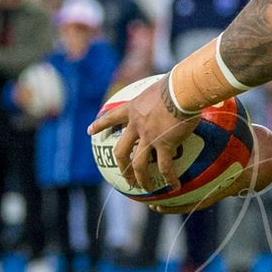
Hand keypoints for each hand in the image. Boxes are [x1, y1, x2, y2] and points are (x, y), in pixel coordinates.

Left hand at [88, 75, 198, 192]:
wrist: (182, 90)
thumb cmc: (176, 83)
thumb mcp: (160, 85)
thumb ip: (160, 92)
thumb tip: (173, 87)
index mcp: (133, 109)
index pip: (112, 117)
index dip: (100, 125)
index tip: (90, 131)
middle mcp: (137, 126)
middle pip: (121, 150)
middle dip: (121, 165)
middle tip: (124, 177)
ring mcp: (149, 138)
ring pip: (139, 165)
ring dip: (141, 179)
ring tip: (145, 188)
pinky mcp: (165, 145)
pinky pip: (165, 167)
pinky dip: (169, 178)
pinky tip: (174, 186)